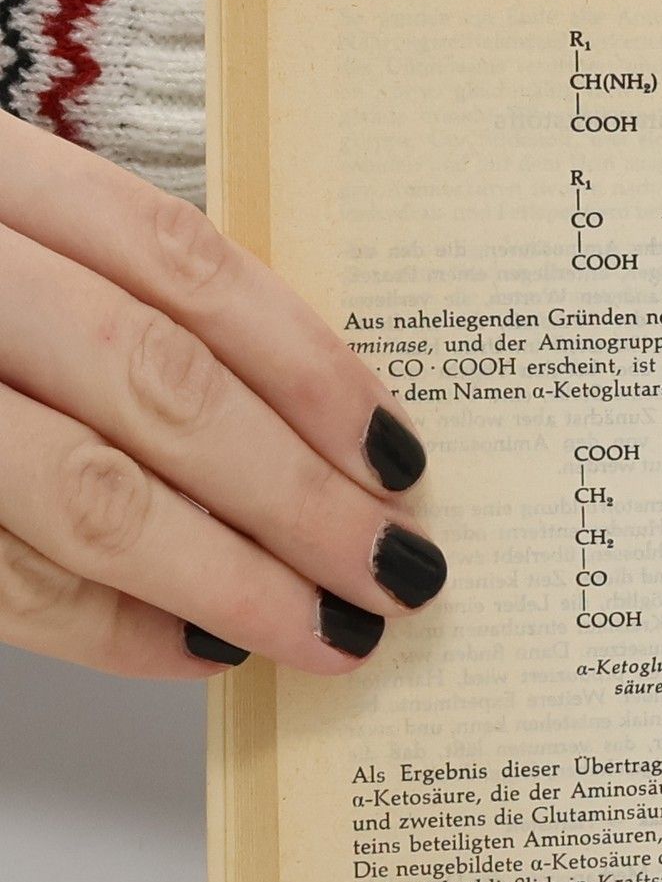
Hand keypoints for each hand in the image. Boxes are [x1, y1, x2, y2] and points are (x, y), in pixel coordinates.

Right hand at [0, 116, 445, 678]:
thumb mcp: (8, 230)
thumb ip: (120, 293)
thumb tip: (315, 430)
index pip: (182, 264)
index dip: (309, 368)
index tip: (402, 457)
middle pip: (155, 386)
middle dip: (297, 497)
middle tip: (398, 571)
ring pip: (83, 494)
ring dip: (228, 581)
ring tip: (330, 632)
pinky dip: (107, 628)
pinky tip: (202, 651)